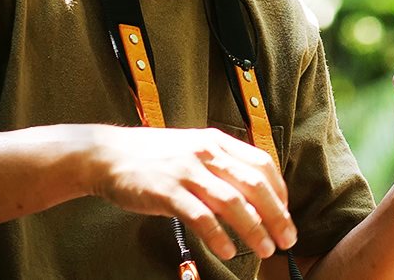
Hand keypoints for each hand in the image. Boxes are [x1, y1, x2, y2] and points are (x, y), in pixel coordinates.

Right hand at [82, 125, 295, 259]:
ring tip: (265, 249)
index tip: (285, 214)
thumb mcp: (192, 149)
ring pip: (233, 203)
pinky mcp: (167, 191)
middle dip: (277, 215)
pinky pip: (201, 216)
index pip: (262, 164)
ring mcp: (187, 171)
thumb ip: (220, 164)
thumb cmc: (153, 157)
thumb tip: (251, 192)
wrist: (107, 155)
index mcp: (216, 142)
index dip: (279, 192)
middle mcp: (206, 153)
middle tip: (287, 239)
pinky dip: (219, 235)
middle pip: (254, 186)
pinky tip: (228, 250)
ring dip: (255, 229)